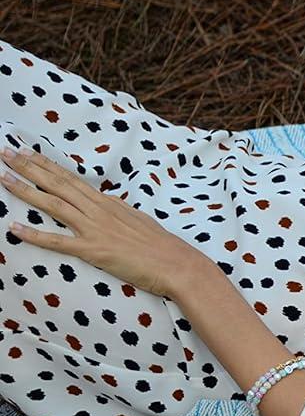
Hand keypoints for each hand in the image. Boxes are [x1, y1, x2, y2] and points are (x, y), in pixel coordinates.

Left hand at [2, 149, 210, 298]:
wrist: (176, 263)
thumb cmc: (161, 245)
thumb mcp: (138, 219)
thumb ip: (117, 210)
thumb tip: (105, 201)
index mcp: (108, 203)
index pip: (72, 179)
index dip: (48, 165)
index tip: (28, 152)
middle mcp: (99, 211)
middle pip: (58, 184)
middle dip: (29, 168)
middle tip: (6, 153)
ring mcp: (95, 229)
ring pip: (54, 204)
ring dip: (26, 190)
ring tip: (4, 178)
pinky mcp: (93, 251)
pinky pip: (58, 242)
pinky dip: (34, 235)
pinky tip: (13, 229)